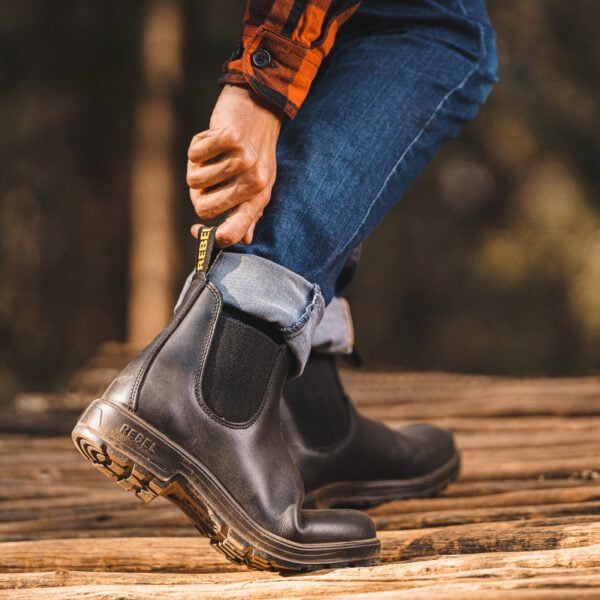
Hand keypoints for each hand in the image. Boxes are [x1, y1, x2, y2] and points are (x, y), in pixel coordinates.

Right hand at [187, 85, 281, 246]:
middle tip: (208, 176)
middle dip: (198, 193)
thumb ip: (249, 213)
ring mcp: (243, 160)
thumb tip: (241, 239)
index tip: (195, 230)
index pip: (232, 232)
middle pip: (203, 208)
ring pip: (194, 180)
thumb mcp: (258, 184)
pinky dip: (197, 145)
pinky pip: (194, 154)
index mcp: (259, 199)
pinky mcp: (230, 137)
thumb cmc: (255, 150)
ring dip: (197, 166)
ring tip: (214, 154)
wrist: (261, 107)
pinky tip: (212, 138)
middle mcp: (253, 183)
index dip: (210, 237)